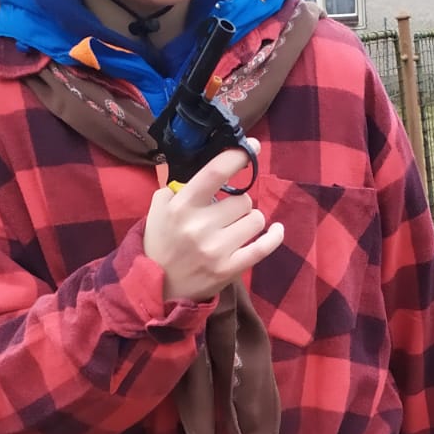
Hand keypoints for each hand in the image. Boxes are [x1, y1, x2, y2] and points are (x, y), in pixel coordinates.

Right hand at [143, 141, 282, 302]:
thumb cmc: (161, 242)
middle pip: (243, 200)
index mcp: (181, 206)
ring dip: (249, 221)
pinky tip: (276, 230)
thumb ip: (179, 186)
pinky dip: (274, 236)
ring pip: (256, 220)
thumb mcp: (159, 208)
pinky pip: (263, 247)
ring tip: (235, 229)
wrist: (157, 287)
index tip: (252, 146)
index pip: (215, 172)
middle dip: (238, 204)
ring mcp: (216, 249)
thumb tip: (210, 168)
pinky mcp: (229, 269)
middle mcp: (200, 226)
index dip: (238, 155)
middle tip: (225, 215)